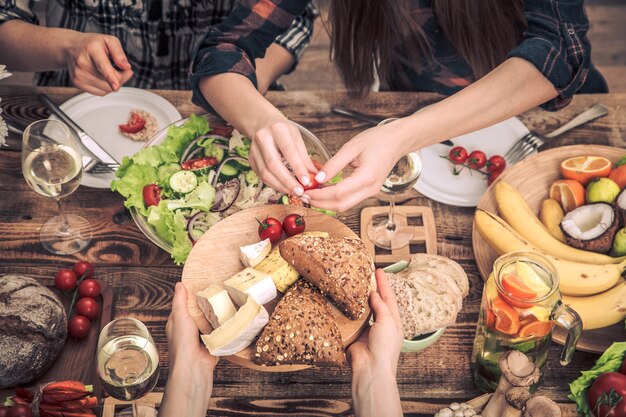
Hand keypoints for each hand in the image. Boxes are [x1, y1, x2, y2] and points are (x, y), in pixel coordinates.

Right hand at [63, 32, 132, 95]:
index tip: (115, 85)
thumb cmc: (92, 44)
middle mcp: (83, 62)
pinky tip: (102, 77)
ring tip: (110, 71)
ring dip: (113, 83)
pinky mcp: (77, 84)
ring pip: (106, 89)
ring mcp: (79, 74)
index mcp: (92, 49)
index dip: (111, 77)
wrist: (71, 48)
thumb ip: (119, 53)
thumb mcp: (109, 40)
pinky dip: (105, 87)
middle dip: (121, 78)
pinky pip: (100, 92)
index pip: (102, 66)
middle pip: (108, 81)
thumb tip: (126, 67)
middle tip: (122, 69)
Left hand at [160, 282, 216, 416]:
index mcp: (178, 322)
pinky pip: (220, 331)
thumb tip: (180, 284)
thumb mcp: (180, 316)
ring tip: (229, 300)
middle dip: (209, 304)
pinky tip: (232, 316)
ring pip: (211, 320)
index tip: (204, 283)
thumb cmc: (182, 342)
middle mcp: (190, 329)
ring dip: (218, 315)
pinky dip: (224, 326)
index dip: (193, 295)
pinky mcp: (213, 342)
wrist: (194, 366)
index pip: (185, 304)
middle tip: (221, 290)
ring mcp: (202, 336)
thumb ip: (180, 301)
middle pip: (200, 311)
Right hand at [248, 116, 316, 198]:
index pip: (288, 151)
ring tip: (294, 192)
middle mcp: (263, 138)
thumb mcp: (297, 139)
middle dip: (287, 181)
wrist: (264, 124)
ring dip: (281, 186)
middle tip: (300, 192)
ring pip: (265, 173)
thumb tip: (317, 177)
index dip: (298, 168)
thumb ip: (305, 159)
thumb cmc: (284, 132)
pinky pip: (262, 176)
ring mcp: (253, 149)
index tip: (307, 181)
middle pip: (273, 164)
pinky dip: (274, 185)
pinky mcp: (250, 159)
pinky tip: (284, 188)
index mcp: (278, 129)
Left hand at [306, 119, 412, 211]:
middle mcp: (370, 189)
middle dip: (320, 204)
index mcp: (367, 177)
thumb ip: (333, 164)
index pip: (338, 193)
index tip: (305, 191)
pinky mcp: (369, 191)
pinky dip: (335, 199)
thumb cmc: (377, 139)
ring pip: (345, 205)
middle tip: (304, 196)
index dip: (319, 195)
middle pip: (341, 205)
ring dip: (327, 203)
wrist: (397, 140)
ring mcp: (371, 192)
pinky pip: (350, 200)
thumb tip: (317, 179)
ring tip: (311, 194)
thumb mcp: (351, 147)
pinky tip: (323, 191)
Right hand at [348, 269, 402, 374]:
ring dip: (359, 298)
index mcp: (393, 321)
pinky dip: (348, 310)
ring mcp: (367, 329)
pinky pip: (351, 319)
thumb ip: (381, 306)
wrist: (370, 368)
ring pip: (363, 309)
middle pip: (376, 302)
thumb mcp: (388, 321)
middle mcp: (381, 324)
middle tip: (366, 273)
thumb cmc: (384, 347)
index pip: (389, 297)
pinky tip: (344, 301)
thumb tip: (373, 294)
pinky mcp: (354, 334)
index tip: (378, 270)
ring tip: (354, 284)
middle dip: (372, 288)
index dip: (384, 283)